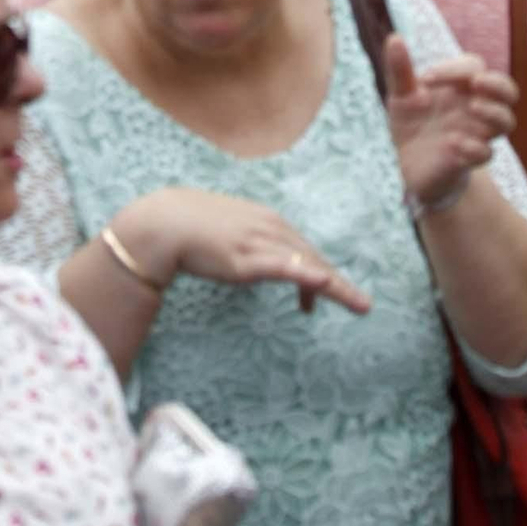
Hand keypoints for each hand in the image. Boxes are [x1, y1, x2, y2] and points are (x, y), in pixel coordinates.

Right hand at [119, 189, 370, 317]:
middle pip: (312, 256)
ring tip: (358, 305)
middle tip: (362, 305)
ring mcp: (259, 242)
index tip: (328, 292)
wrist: (165, 223)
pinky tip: (322, 283)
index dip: (318, 271)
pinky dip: (304, 274)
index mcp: (267, 220)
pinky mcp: (246, 259)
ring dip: (335, 286)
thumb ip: (247, 243)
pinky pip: (282, 267)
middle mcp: (269, 227)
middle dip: (338, 283)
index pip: (302, 247)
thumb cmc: (192, 228)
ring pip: (306, 264)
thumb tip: (250, 255)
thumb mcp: (229, 233)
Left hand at [384, 34, 515, 211]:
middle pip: (507, 90)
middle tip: (476, 83)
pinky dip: (474, 147)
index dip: (455, 68)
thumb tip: (394, 38)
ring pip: (507, 121)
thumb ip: (399, 70)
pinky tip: (454, 143)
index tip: (426, 80)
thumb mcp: (400, 96)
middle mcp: (474, 109)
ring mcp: (475, 134)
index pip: (473, 67)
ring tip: (473, 107)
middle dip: (497, 84)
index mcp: (460, 88)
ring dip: (494, 112)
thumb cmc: (412, 124)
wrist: (410, 165)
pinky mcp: (468, 160)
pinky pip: (486, 154)